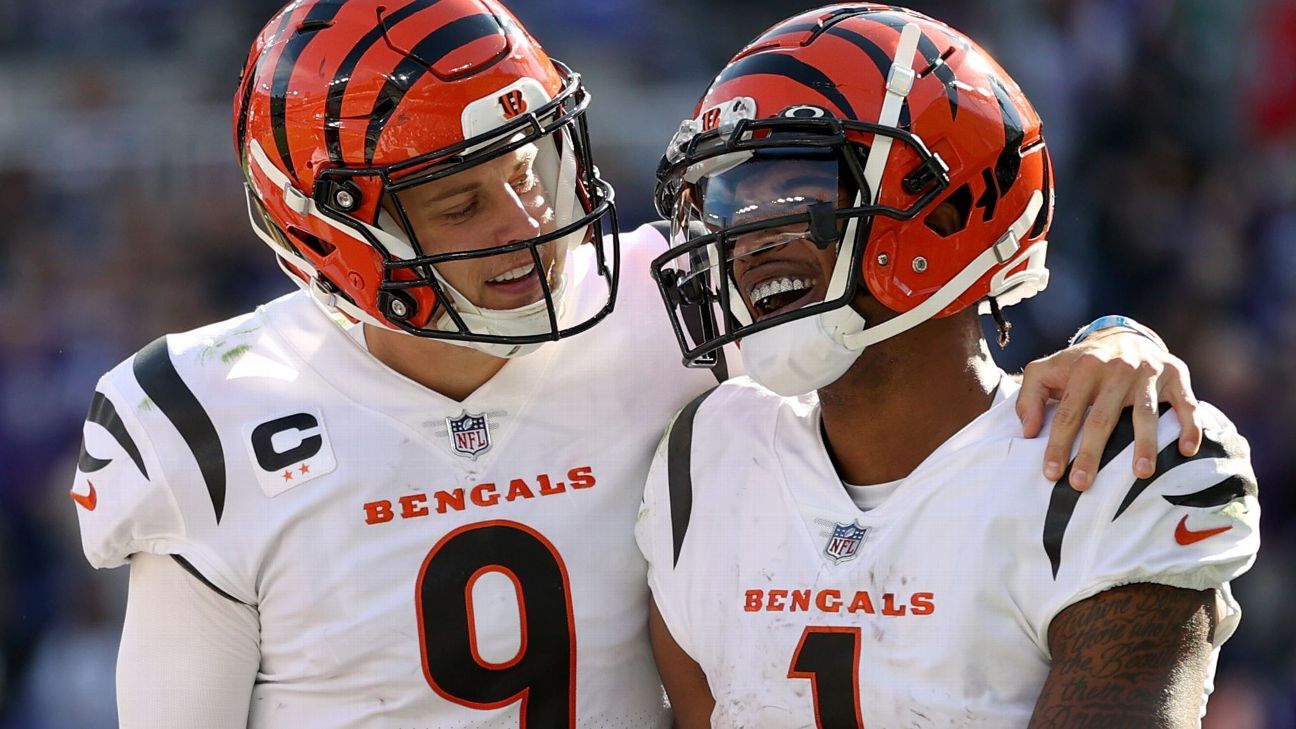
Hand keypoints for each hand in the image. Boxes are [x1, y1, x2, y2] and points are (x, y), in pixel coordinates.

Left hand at [1016, 329, 1202, 489]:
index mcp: (1083, 368)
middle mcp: (1117, 369)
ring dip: (1144, 444)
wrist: (1123, 335)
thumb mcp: (1046, 372)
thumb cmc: (1080, 365)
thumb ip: (1030, 398)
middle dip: (1092, 453)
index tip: (1051, 474)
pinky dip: (1189, 426)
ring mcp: (1148, 372)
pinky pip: (1186, 403)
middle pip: (1103, 418)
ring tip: (1141, 473)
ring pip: (1145, 413)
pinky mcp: (1176, 375)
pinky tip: (1185, 450)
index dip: (1058, 444)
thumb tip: (1029, 432)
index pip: (1068, 413)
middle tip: (1083, 484)